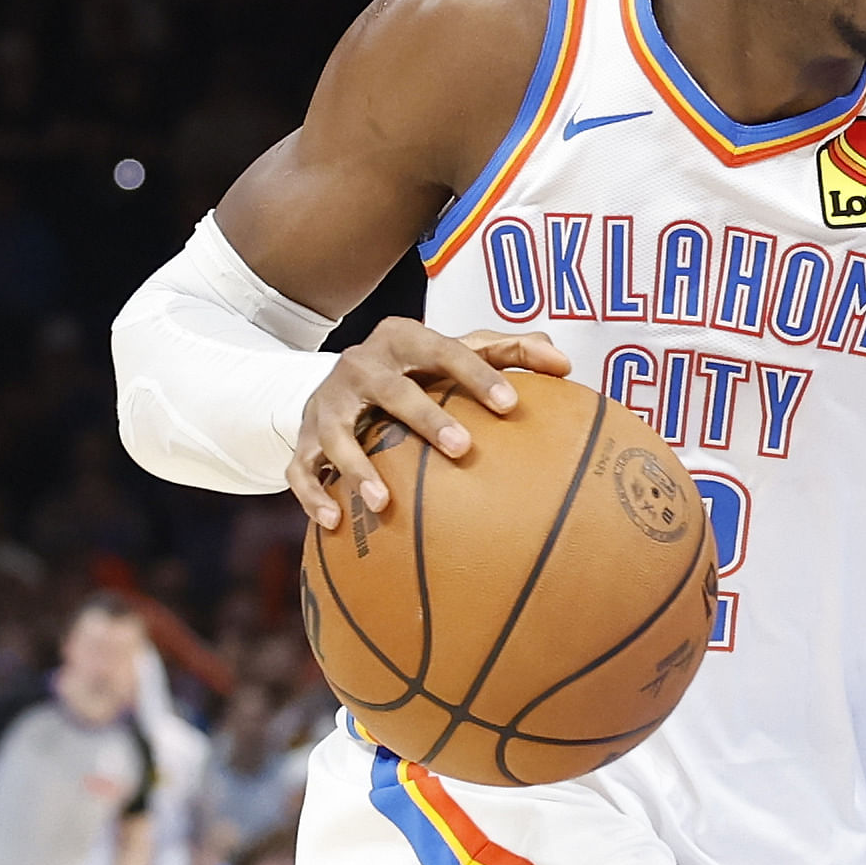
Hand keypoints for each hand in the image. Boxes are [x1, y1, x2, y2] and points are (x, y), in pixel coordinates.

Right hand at [288, 320, 575, 535]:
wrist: (343, 379)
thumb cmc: (418, 369)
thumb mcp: (456, 352)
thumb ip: (509, 352)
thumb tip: (565, 364)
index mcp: (403, 340)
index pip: (444, 350)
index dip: (478, 375)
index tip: (511, 406)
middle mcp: (360, 366)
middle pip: (392, 391)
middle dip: (424, 419)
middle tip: (462, 449)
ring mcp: (327, 404)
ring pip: (336, 434)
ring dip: (357, 468)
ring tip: (383, 503)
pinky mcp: (303, 438)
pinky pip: (300, 469)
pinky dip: (314, 495)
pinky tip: (334, 524)